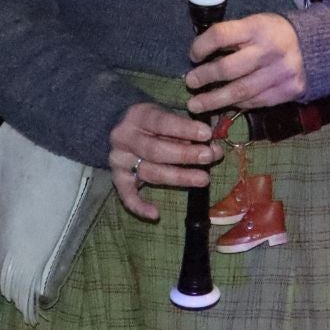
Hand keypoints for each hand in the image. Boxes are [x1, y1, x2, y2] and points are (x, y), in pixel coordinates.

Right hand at [108, 101, 221, 220]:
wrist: (122, 126)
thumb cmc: (154, 121)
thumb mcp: (167, 115)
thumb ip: (186, 130)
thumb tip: (212, 145)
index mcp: (138, 116)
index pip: (161, 122)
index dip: (185, 129)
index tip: (207, 134)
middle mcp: (124, 138)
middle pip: (156, 150)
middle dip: (185, 155)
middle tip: (209, 156)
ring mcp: (118, 159)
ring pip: (149, 172)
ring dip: (178, 177)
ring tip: (203, 179)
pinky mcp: (117, 178)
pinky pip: (126, 195)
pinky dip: (139, 206)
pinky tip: (155, 214)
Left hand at [183, 12, 304, 113]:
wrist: (315, 48)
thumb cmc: (274, 34)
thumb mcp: (255, 24)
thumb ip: (232, 37)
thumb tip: (200, 56)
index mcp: (258, 28)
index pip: (221, 35)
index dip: (201, 46)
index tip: (193, 56)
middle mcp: (269, 50)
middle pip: (227, 68)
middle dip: (204, 78)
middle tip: (190, 83)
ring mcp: (280, 73)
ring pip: (239, 92)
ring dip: (213, 100)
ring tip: (196, 105)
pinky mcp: (286, 91)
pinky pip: (254, 102)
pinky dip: (236, 104)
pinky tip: (225, 104)